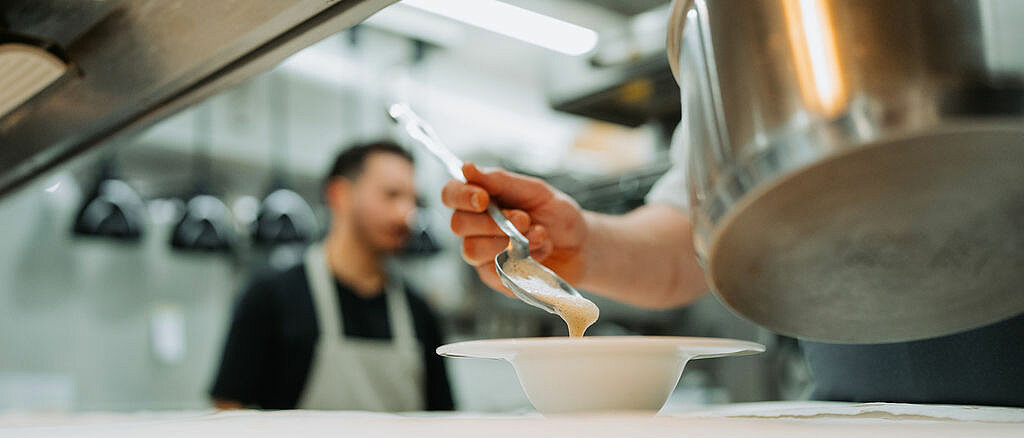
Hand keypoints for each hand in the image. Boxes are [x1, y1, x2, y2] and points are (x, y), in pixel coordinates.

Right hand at [442, 163, 587, 295]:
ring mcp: (483, 254)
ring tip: (538, 235)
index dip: (461, 196)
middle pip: (458, 224)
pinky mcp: (495, 277)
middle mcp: (475, 227)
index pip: (451, 194)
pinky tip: (539, 253)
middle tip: (524, 218)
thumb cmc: (557, 216)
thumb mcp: (535, 191)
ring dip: (507, 242)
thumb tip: (467, 168)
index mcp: (481, 200)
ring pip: (472, 250)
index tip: (484, 198)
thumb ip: (500, 180)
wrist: (581, 246)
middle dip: (492, 222)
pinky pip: (493, 271)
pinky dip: (521, 260)